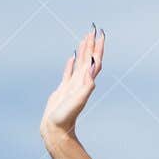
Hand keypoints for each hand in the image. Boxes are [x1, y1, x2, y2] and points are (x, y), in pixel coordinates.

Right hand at [41, 25, 104, 142]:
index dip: (98, 47)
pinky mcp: (64, 89)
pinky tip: (72, 57)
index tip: (101, 34)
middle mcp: (82, 82)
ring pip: (79, 63)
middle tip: (93, 29)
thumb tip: (93, 68)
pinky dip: (71, 64)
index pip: (95, 60)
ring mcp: (73, 85)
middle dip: (91, 44)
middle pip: (89, 59)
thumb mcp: (79, 99)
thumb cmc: (67, 116)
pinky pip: (68, 72)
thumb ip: (86, 85)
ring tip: (84, 39)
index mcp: (86, 82)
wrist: (57, 129)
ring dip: (83, 51)